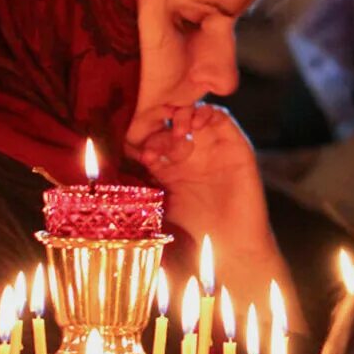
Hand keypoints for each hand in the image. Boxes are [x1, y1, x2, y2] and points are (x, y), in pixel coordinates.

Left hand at [128, 103, 273, 254]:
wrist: (233, 241)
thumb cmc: (198, 230)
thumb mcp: (165, 205)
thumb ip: (149, 186)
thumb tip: (118, 177)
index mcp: (173, 165)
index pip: (154, 138)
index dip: (145, 140)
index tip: (144, 156)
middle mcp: (193, 153)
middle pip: (172, 122)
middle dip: (162, 126)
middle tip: (160, 144)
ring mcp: (214, 147)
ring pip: (195, 114)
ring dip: (183, 116)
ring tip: (178, 131)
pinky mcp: (236, 145)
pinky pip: (221, 117)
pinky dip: (206, 113)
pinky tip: (194, 125)